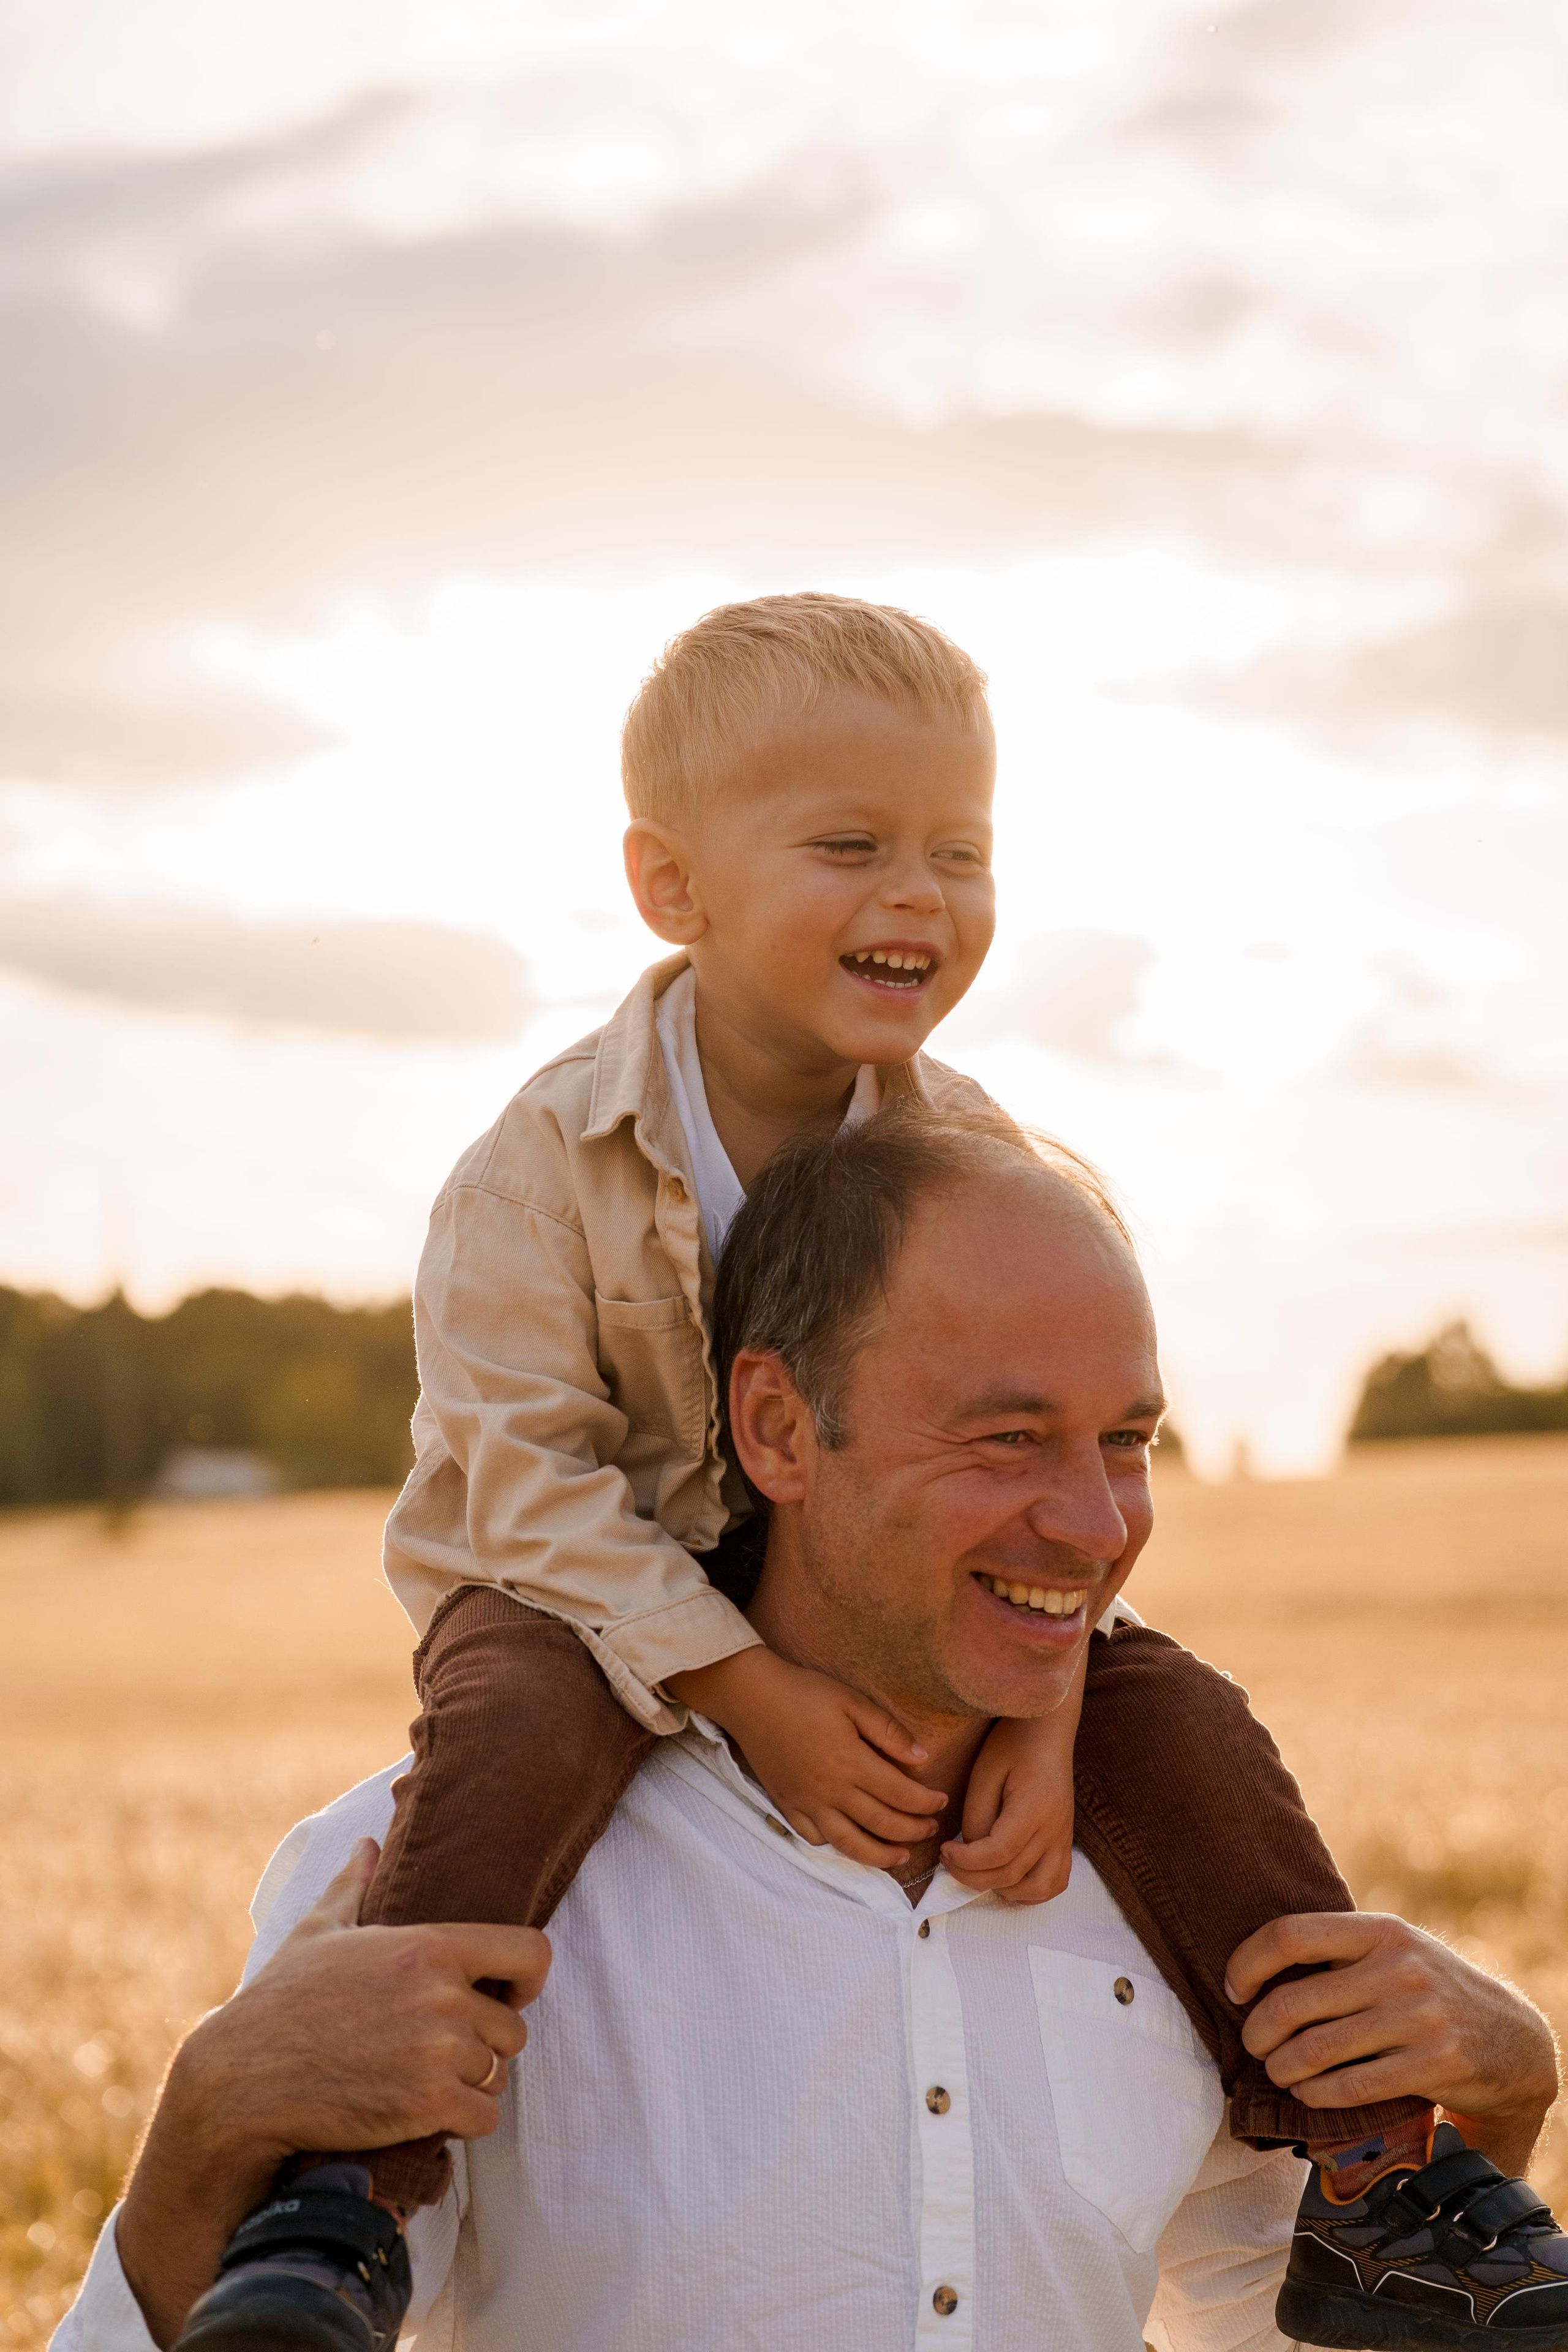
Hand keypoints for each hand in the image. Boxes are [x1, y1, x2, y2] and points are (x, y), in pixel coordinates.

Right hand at [118, 1838, 550, 2344]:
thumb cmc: (281, 2002)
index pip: (530, 1952)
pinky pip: (484, 2117)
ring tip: (428, 2078)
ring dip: (473, 2082)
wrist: (242, 2080)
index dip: (528, 1977)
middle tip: (444, 2049)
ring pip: (498, 2074)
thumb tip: (367, 1845)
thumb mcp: (318, 1931)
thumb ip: (354, 1885)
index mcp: (429, 1946)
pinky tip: (428, 2113)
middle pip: (514, 2026)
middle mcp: (443, 1996)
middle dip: (486, 2042)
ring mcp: (437, 2052)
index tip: (510, 1994)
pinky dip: (465, 2120)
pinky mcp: (426, 2105)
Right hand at [668, 1645, 946, 1864]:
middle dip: (912, 1831)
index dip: (926, 1802)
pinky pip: (815, 1838)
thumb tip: (922, 1758)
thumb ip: (887, 1731)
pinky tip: (852, 1844)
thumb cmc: (804, 1693)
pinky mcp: (787, 1806)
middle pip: (881, 1823)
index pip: (900, 1794)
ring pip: (850, 1843)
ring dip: (880, 1855)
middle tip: (930, 1829)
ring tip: (901, 1856)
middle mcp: (831, 1790)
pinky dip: (837, 1847)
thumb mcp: (851, 1701)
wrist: (751, 1697)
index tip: (942, 1801)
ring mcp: (807, 1803)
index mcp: (851, 1762)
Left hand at [941, 1703, 1077, 1904]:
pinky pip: (1056, 1881)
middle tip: (948, 1860)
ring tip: (977, 1873)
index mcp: (1034, 1808)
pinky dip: (1032, 1891)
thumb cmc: (1013, 1743)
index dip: (967, 1861)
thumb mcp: (985, 1772)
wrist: (1048, 1728)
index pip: (999, 1853)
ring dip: (1004, 1890)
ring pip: (1039, 1888)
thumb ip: (977, 1816)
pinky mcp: (1065, 1840)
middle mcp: (1055, 1829)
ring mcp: (1064, 1837)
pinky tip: (1007, 1881)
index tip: (944, 1851)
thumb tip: (972, 1850)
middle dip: (973, 1876)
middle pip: (1013, 1874)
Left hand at [1227, 1910, 1559, 2175]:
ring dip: (1283, 2068)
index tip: (1234, 1989)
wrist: (1513, 2039)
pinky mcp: (1432, 2065)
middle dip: (1259, 2030)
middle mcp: (1397, 1968)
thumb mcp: (1394, 1950)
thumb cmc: (1429, 1990)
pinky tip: (1308, 2094)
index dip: (1248, 1962)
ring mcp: (1417, 2017)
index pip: (1291, 1934)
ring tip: (1278, 2072)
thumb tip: (1255, 1963)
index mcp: (1380, 1931)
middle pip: (1294, 2001)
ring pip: (1317, 2049)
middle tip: (1253, 2044)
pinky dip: (1317, 2095)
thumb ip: (1340, 1950)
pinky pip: (1352, 2086)